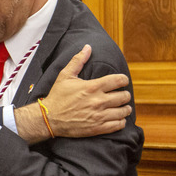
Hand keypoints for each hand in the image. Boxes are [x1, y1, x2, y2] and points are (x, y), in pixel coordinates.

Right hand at [15, 45, 130, 142]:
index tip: (122, 81)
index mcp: (92, 87)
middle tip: (122, 95)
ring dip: (125, 108)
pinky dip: (121, 121)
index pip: (119, 80)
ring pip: (123, 111)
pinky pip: (118, 125)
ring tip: (123, 107)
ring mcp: (99, 116)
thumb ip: (78, 60)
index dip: (124, 80)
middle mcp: (98, 101)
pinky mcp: (97, 128)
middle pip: (124, 96)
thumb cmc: (58, 96)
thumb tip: (88, 47)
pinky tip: (118, 118)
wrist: (49, 118)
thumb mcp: (65, 76)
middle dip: (125, 94)